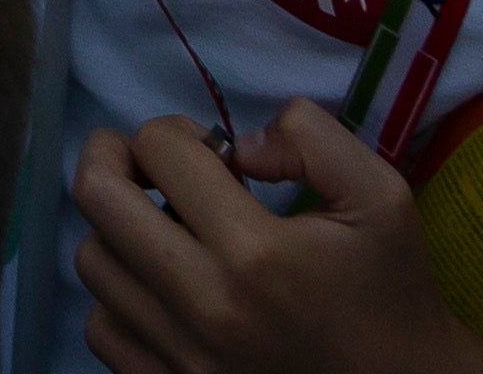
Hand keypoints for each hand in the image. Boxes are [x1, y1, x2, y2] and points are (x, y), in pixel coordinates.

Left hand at [63, 102, 465, 373]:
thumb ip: (312, 139)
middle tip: (150, 163)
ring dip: (119, 230)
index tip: (208, 151)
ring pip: (93, 263)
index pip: (159, 150)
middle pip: (100, 199)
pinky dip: (120, 297)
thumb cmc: (390, 292)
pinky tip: (163, 286)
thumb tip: (239, 144)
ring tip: (167, 230)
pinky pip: (102, 330)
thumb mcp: (381, 196)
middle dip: (115, 157)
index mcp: (256, 252)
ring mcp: (181, 357)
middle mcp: (205, 306)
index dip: (178, 131)